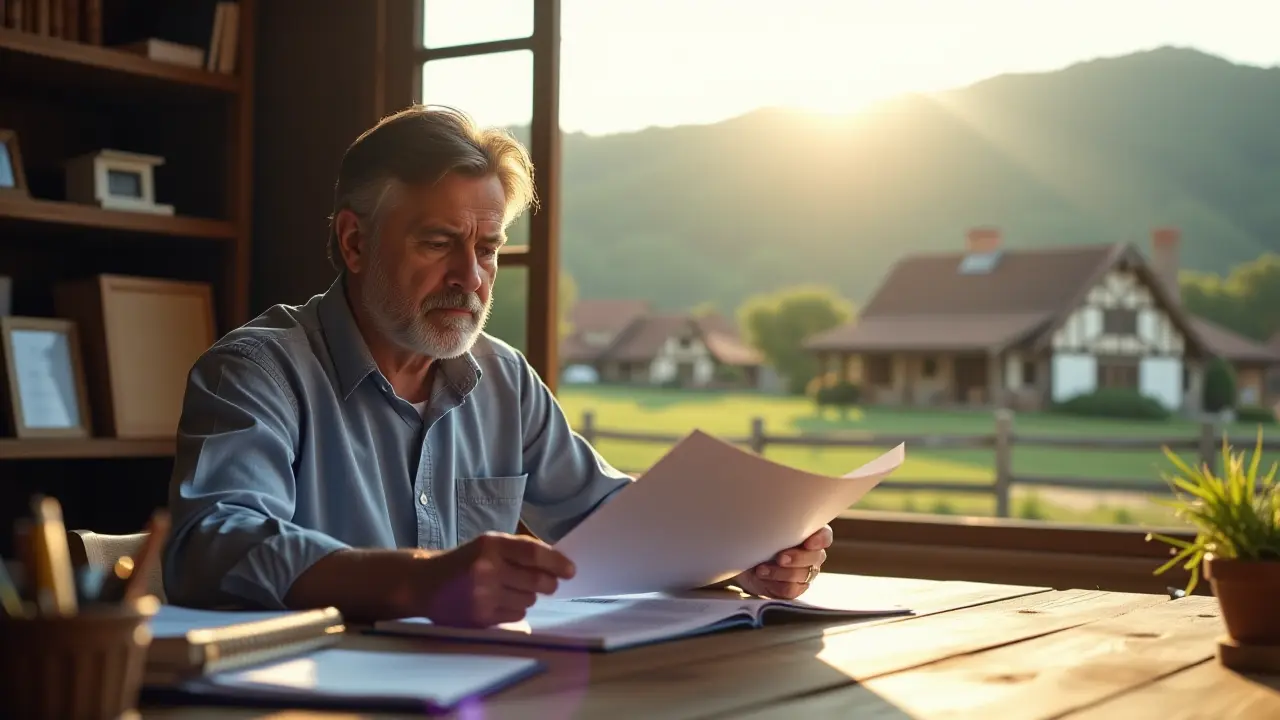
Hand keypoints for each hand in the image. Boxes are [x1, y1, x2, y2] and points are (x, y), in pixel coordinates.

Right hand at [416, 532, 575, 626]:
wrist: (426, 584)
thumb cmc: (465, 561)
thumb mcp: (488, 544)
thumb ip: (520, 550)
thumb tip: (559, 563)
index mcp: (491, 545)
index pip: (534, 554)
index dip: (556, 563)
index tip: (570, 571)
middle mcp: (487, 569)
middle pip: (537, 580)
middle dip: (548, 583)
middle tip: (548, 583)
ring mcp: (483, 596)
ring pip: (529, 601)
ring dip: (528, 596)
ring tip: (510, 590)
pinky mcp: (480, 618)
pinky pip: (516, 616)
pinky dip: (515, 611)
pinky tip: (500, 602)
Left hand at [731, 525, 831, 598]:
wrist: (744, 561)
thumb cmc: (759, 540)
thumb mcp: (767, 528)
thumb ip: (777, 524)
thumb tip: (772, 516)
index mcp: (810, 535)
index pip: (824, 536)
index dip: (820, 540)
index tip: (808, 542)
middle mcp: (812, 554)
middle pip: (815, 557)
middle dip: (797, 558)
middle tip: (780, 557)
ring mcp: (805, 573)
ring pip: (802, 575)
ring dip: (781, 572)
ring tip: (762, 569)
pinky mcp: (794, 588)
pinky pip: (791, 589)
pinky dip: (775, 583)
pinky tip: (763, 576)